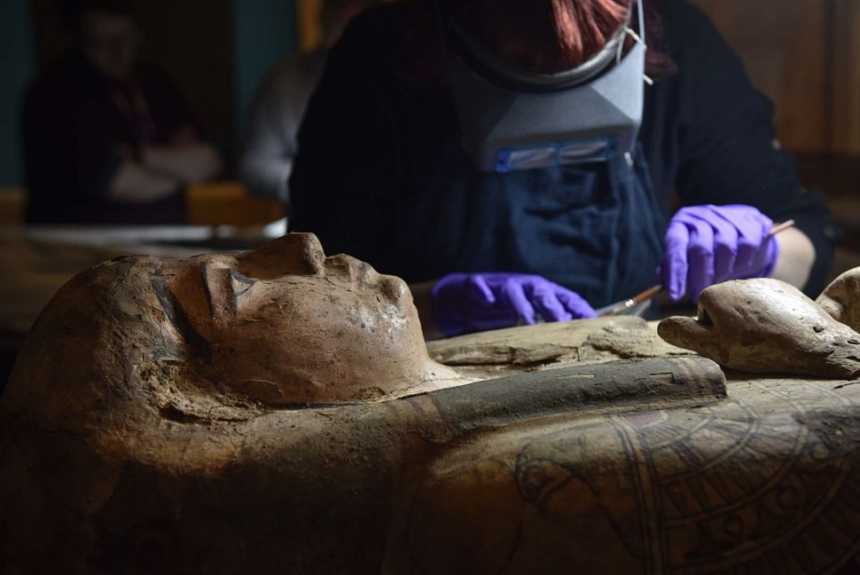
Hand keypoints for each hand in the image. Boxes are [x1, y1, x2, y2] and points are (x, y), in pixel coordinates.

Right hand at [431, 273, 594, 336]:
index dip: (579, 309)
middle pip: (542, 291)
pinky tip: (486, 300)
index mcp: (540, 294)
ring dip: (521, 303)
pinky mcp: (472, 286)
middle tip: (564, 325)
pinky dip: (483, 291)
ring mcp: (497, 285)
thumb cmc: (495, 315)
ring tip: (528, 320)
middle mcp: (522, 286)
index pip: (566, 297)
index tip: (594, 325)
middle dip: (553, 307)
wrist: (456, 303)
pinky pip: (478, 285)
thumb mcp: (524, 323)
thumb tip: (579, 347)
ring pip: (512, 288)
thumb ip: (548, 329)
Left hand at [662, 205, 778, 301]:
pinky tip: (737, 270)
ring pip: (725, 248)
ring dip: (721, 272)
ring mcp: (729, 216)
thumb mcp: (684, 255)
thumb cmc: (706, 248)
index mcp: (682, 223)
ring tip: (718, 283)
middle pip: (701, 248)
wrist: (743, 229)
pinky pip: (747, 246)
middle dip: (699, 277)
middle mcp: (703, 215)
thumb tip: (663, 285)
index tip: (674, 295)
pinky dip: (742, 264)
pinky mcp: (752, 221)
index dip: (675, 272)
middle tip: (697, 297)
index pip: (675, 246)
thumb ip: (672, 267)